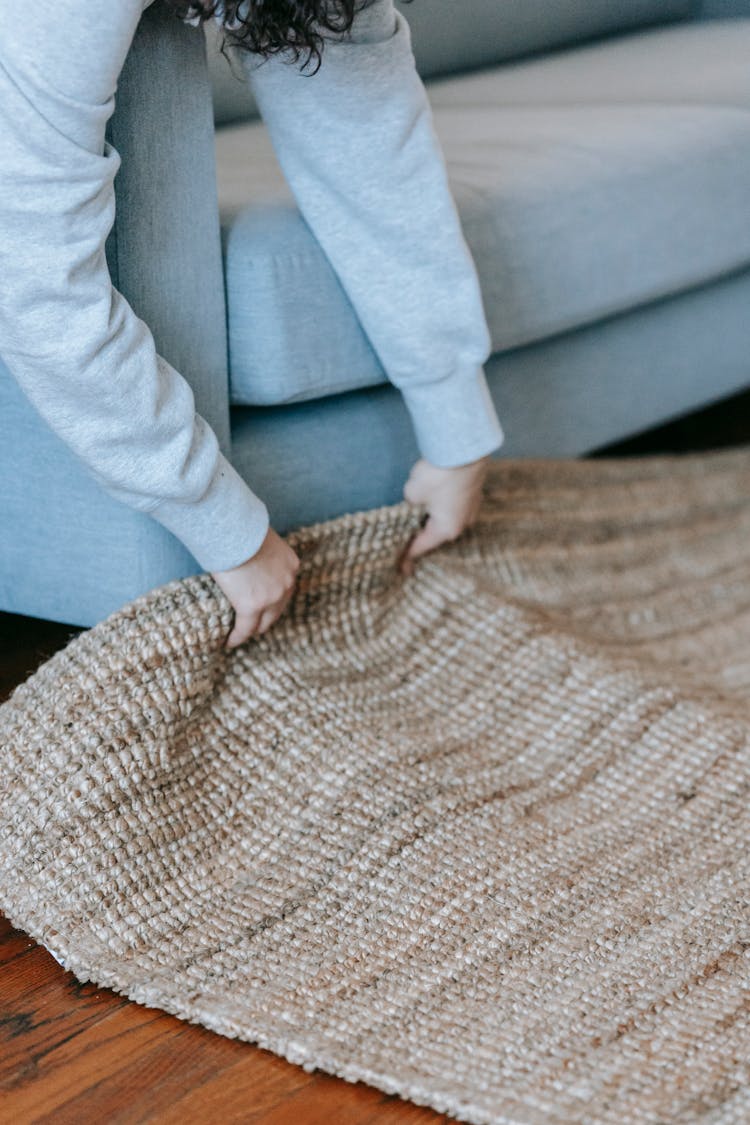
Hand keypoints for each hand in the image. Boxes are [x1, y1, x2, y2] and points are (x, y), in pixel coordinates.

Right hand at [210, 527, 300, 648]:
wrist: (232, 528)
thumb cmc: (239, 527)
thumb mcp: (260, 538)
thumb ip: (261, 552)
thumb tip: (247, 555)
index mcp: (291, 565)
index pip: (283, 589)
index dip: (272, 599)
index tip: (262, 606)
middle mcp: (286, 583)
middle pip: (277, 610)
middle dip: (265, 619)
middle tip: (251, 625)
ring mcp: (271, 597)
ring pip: (263, 623)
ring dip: (252, 629)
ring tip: (240, 635)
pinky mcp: (251, 606)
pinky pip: (245, 628)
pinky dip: (237, 637)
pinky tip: (229, 641)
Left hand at [399, 454, 491, 576]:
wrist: (465, 451)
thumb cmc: (438, 476)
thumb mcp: (412, 494)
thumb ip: (410, 504)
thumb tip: (415, 502)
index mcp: (446, 530)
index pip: (421, 546)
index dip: (407, 556)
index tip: (401, 569)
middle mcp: (462, 523)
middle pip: (435, 533)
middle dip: (420, 534)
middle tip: (404, 540)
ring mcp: (471, 508)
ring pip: (446, 518)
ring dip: (431, 517)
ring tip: (416, 515)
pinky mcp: (473, 493)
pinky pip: (453, 506)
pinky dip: (441, 505)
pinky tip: (432, 498)